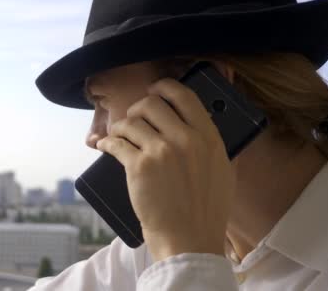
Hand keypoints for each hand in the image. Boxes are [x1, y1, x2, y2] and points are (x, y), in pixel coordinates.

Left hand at [96, 78, 236, 260]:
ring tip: (118, 136)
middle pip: (152, 103)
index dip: (164, 87)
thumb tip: (201, 124)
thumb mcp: (223, 171)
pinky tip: (104, 146)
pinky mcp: (138, 167)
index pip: (183, 95)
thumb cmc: (206, 211)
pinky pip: (115, 142)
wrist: (189, 241)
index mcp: (208, 137)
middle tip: (133, 121)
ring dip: (120, 127)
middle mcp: (185, 139)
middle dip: (138, 109)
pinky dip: (106, 143)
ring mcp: (161, 151)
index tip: (154, 90)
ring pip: (130, 121)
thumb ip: (211, 145)